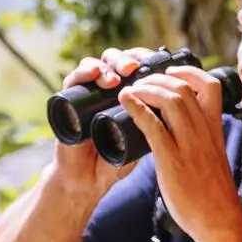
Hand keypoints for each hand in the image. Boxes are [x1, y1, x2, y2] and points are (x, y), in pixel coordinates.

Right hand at [48, 46, 157, 194]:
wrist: (86, 181)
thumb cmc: (114, 162)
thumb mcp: (140, 143)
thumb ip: (153, 127)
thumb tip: (172, 109)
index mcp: (127, 97)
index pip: (136, 67)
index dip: (144, 60)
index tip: (155, 66)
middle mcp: (107, 91)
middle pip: (117, 61)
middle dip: (126, 60)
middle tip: (134, 69)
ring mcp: (87, 95)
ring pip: (97, 65)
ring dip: (107, 66)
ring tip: (115, 80)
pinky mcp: (68, 102)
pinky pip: (73, 80)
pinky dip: (82, 72)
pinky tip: (92, 73)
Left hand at [117, 67, 241, 241]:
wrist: (219, 222)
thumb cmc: (213, 195)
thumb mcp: (213, 158)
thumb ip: (200, 141)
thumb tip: (181, 133)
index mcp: (214, 129)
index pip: (210, 86)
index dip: (189, 72)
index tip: (170, 72)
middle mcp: (204, 132)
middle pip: (184, 87)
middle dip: (158, 77)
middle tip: (141, 81)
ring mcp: (189, 145)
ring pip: (170, 100)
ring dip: (145, 88)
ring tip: (130, 90)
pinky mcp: (172, 160)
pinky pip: (153, 125)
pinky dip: (136, 108)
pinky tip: (125, 103)